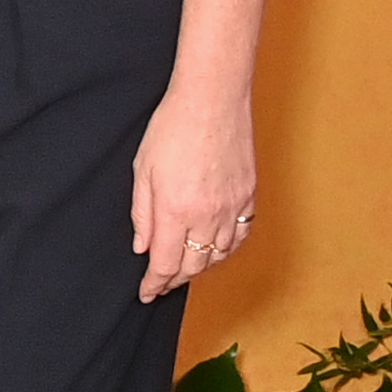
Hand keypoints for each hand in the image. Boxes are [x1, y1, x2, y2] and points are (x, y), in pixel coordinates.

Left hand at [130, 90, 257, 302]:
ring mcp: (231, 208)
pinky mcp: (249, 196)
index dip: (154, 284)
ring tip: (186, 266)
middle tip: (162, 282)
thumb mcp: (143, 170)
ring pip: (218, 255)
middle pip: (192, 265)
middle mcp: (205, 216)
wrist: (212, 99)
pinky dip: (226, 248)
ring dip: (200, 265)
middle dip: (175, 278)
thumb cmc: (173, 127)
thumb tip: (142, 247)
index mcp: (174, 211)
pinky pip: (240, 236)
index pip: (164, 264)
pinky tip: (215, 247)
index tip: (147, 293)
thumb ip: (142, 214)